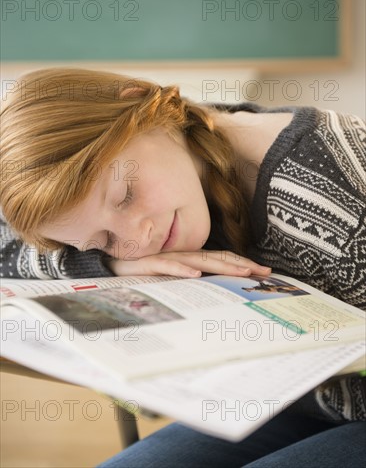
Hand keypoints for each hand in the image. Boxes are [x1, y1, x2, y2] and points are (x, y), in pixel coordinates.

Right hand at [106, 250, 270, 278]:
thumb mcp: (168, 278)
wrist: (106, 265)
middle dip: (240, 265)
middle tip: (262, 272)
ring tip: (240, 271)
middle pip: (215, 259)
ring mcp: (164, 258)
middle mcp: (180, 255)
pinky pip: (166, 266)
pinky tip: (195, 275)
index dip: (240, 262)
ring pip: (197, 261)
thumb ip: (186, 279)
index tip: (263, 271)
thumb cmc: (139, 272)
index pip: (219, 258)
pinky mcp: (147, 264)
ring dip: (220, 266)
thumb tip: (210, 290)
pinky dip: (181, 270)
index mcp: (187, 258)